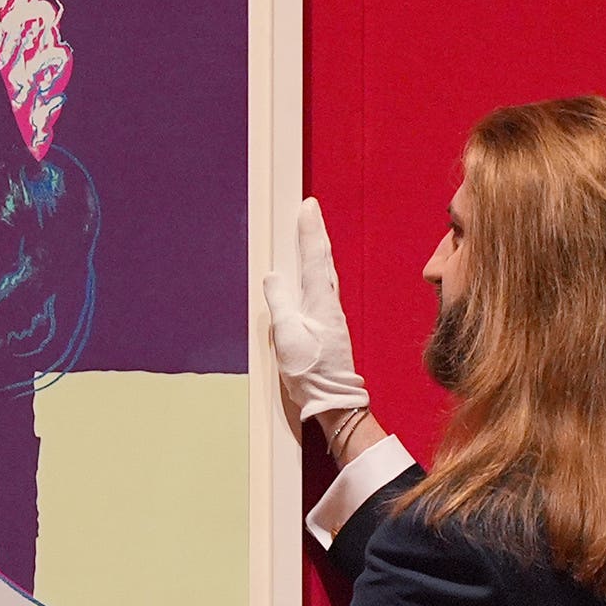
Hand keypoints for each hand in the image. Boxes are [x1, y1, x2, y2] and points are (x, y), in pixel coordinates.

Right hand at [259, 197, 372, 447]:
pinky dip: (320, 270)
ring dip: (319, 250)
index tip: (307, 207)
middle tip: (311, 210)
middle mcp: (329, 303)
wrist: (332, 397)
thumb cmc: (310, 370)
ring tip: (314, 233)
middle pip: (323, 260)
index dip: (309, 231)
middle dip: (316, 233)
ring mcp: (332, 314)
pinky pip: (324, 287)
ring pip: (326, 273)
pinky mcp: (330, 325)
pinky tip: (317, 273)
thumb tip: (272, 277)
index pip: (313, 258)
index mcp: (319, 302)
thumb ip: (280, 304)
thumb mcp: (287, 336)